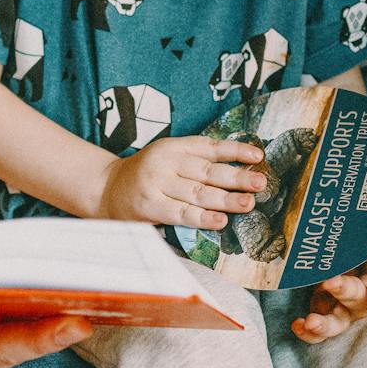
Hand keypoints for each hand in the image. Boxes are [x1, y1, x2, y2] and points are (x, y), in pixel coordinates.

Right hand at [99, 137, 266, 228]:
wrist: (106, 189)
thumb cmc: (146, 174)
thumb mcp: (168, 156)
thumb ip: (196, 159)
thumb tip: (239, 168)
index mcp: (173, 146)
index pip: (210, 147)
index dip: (235, 151)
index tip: (258, 155)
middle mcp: (166, 162)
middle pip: (208, 171)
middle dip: (237, 177)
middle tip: (260, 182)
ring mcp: (157, 185)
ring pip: (198, 193)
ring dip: (226, 199)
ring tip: (248, 202)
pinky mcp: (151, 207)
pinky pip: (182, 214)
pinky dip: (203, 218)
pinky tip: (221, 221)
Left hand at [292, 231, 366, 343]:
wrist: (350, 261)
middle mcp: (362, 300)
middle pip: (356, 298)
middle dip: (344, 289)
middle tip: (332, 282)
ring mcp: (342, 309)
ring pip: (336, 323)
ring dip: (324, 324)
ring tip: (311, 321)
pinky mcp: (323, 313)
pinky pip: (317, 330)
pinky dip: (308, 332)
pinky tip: (298, 324)